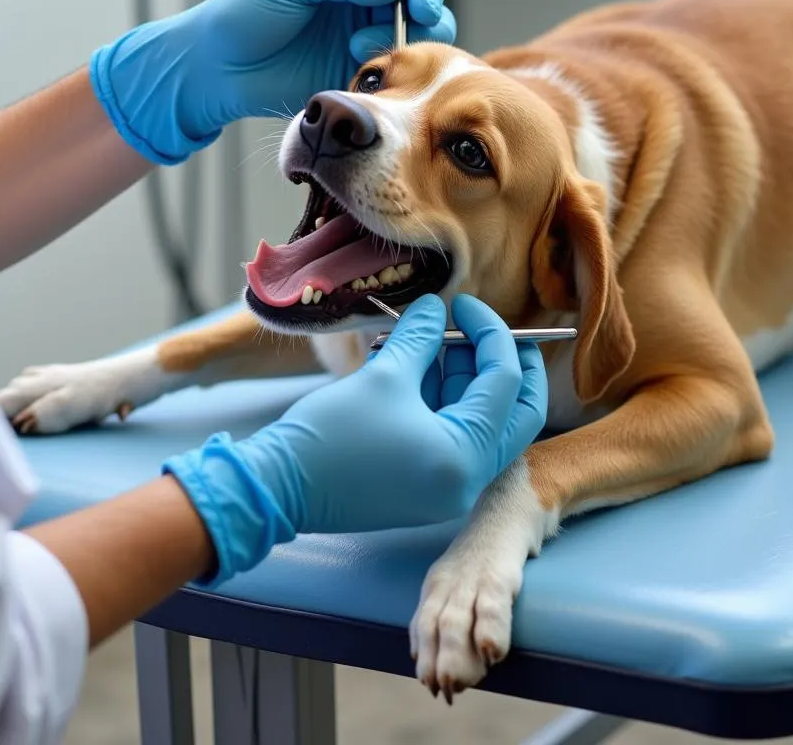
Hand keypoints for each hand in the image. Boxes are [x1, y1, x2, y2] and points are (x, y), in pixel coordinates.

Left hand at [90, 0, 455, 164]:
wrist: (218, 68)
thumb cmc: (244, 14)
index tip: (421, 6)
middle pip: (423, 6)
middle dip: (422, 22)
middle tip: (402, 37)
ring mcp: (364, 38)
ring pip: (417, 44)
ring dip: (401, 48)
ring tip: (357, 51)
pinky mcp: (357, 75)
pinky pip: (392, 78)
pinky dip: (387, 77)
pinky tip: (354, 74)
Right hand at [163, 295, 547, 582]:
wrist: (277, 487)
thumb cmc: (332, 434)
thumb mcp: (384, 375)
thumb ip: (421, 337)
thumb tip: (437, 308)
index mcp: (465, 457)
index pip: (504, 384)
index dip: (491, 334)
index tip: (465, 304)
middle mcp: (466, 482)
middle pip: (516, 414)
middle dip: (510, 365)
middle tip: (493, 328)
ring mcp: (446, 489)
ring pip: (483, 424)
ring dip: (471, 379)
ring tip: (444, 338)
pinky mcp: (423, 487)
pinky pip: (454, 437)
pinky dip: (447, 400)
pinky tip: (427, 364)